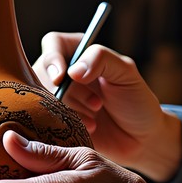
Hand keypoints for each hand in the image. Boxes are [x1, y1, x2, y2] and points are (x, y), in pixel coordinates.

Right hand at [33, 32, 181, 181]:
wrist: (139, 138)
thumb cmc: (135, 101)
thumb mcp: (126, 72)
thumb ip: (101, 59)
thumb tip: (72, 71)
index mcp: (78, 53)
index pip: (52, 43)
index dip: (52, 59)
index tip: (61, 78)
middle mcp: (63, 73)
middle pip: (43, 72)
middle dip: (69, 91)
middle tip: (97, 103)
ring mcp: (56, 98)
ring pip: (43, 97)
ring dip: (70, 108)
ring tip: (96, 113)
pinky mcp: (54, 121)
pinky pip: (45, 120)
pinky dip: (67, 123)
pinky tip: (90, 126)